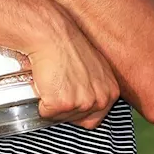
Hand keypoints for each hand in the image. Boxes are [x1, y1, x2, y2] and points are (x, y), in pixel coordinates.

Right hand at [25, 2, 120, 129]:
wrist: (51, 34)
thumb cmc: (67, 45)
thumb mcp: (94, 68)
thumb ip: (95, 87)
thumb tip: (86, 101)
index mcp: (112, 92)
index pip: (94, 118)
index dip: (77, 108)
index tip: (70, 93)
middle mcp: (101, 99)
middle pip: (76, 120)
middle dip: (63, 106)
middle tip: (59, 83)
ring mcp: (83, 102)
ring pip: (60, 117)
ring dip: (51, 102)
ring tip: (53, 79)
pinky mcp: (63, 103)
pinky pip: (46, 113)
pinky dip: (41, 100)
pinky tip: (46, 81)